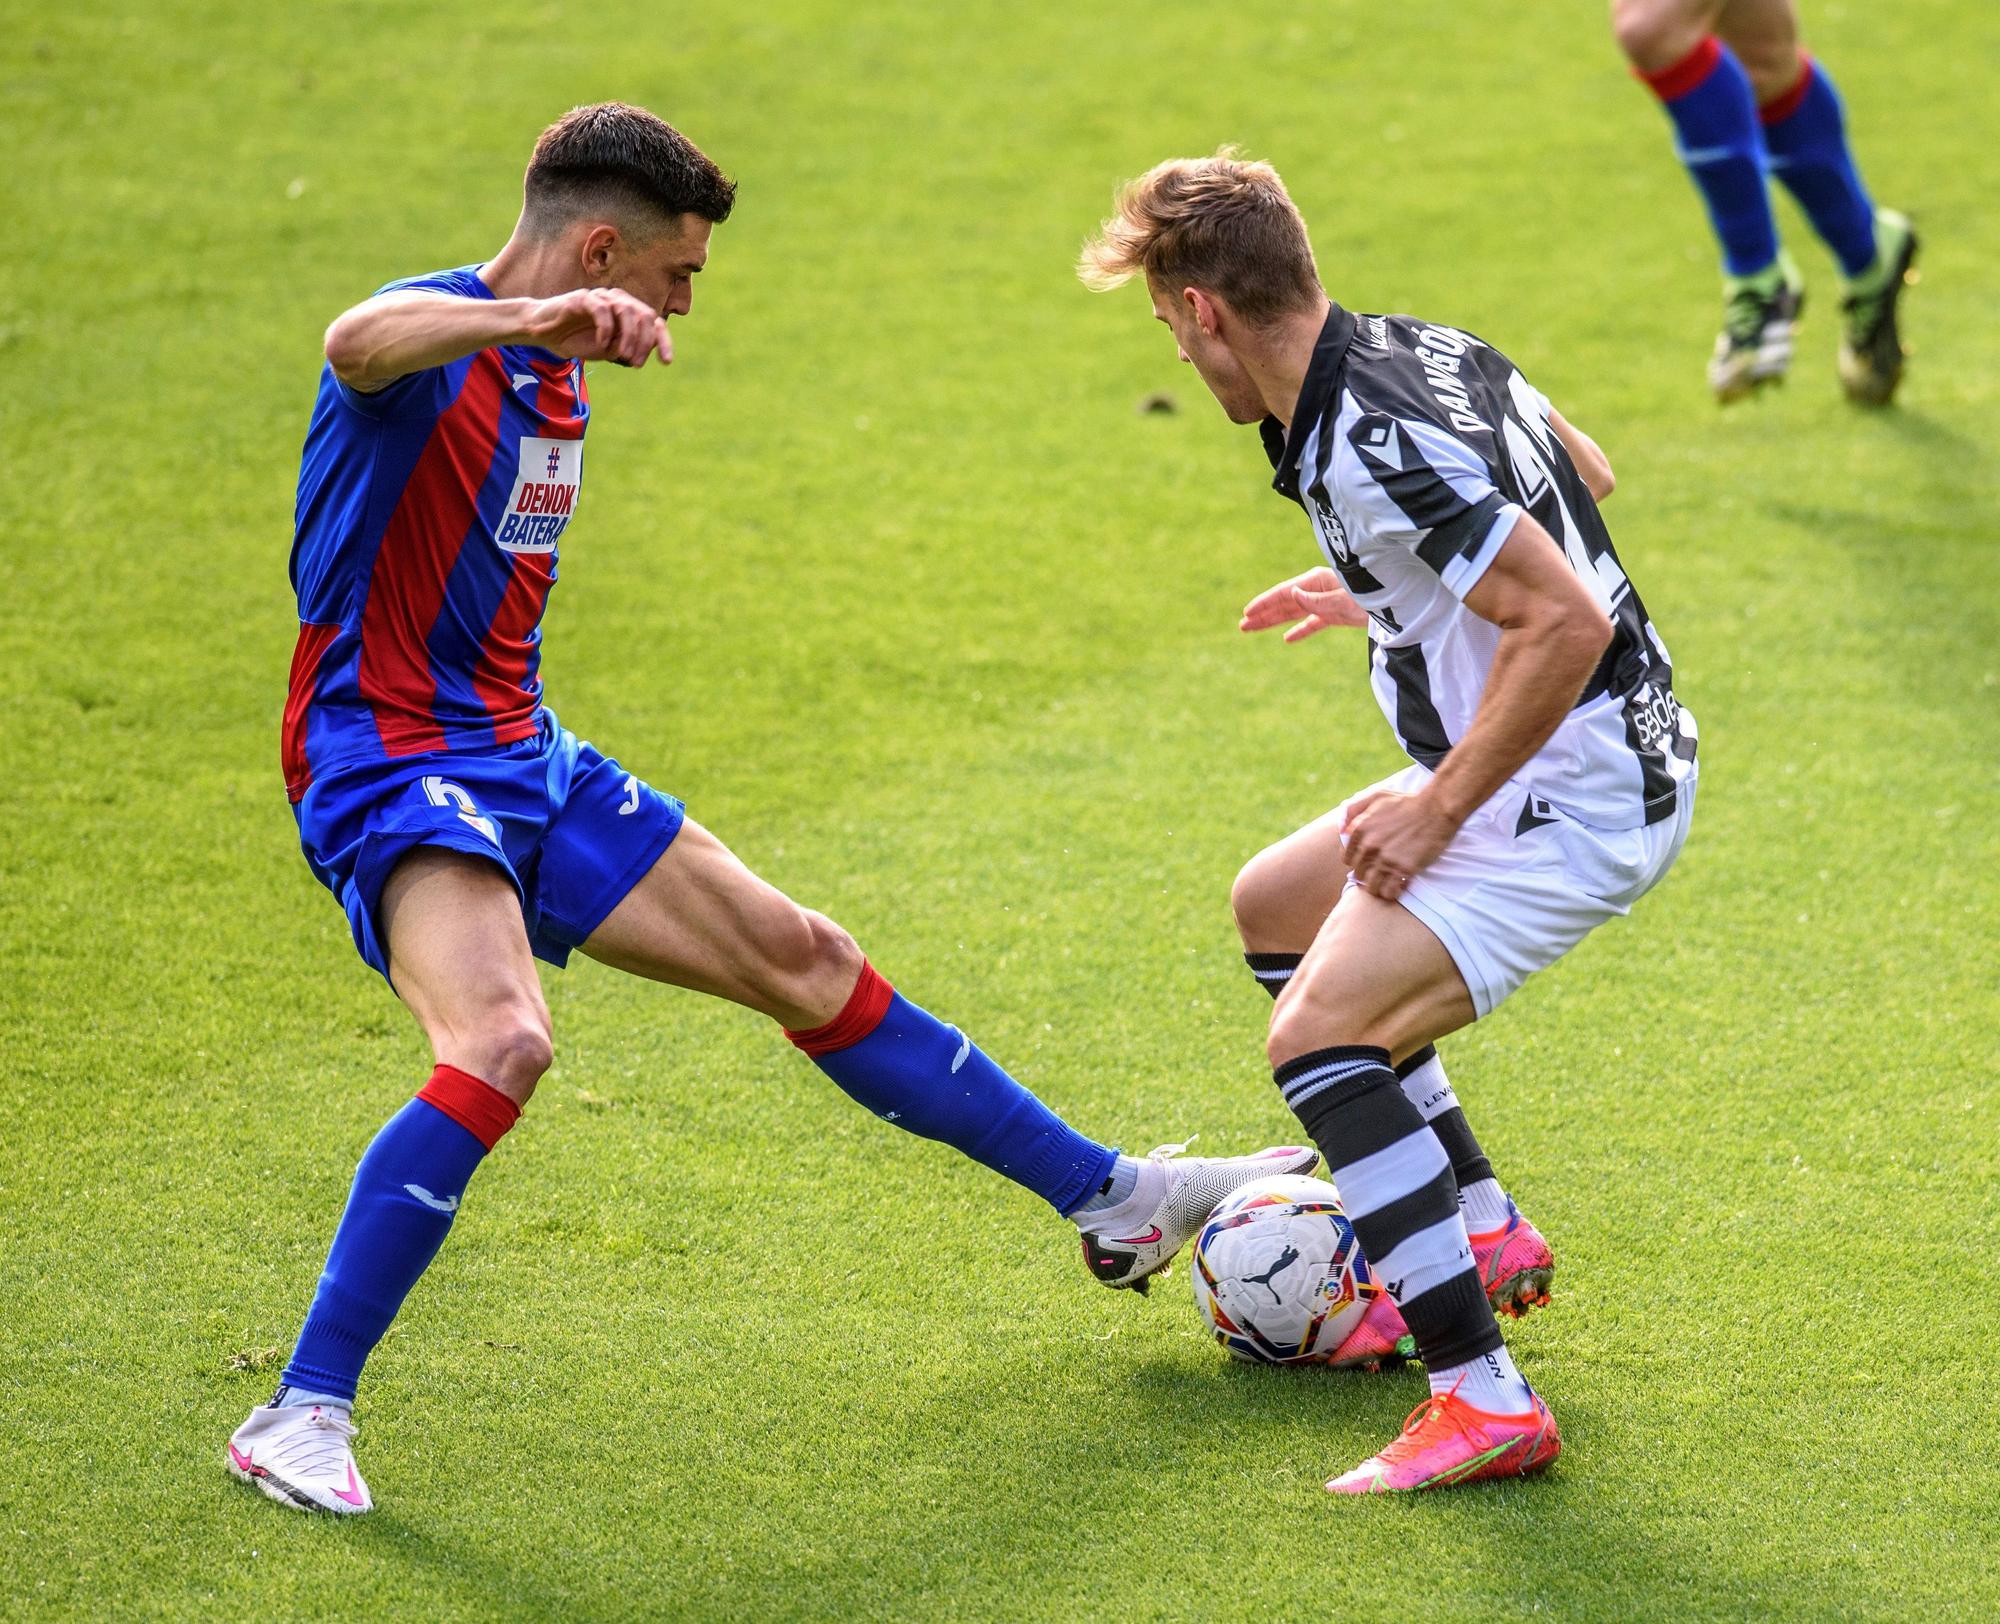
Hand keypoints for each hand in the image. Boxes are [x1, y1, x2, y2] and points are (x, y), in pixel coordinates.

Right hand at [522, 288, 671, 367]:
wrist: (544, 332)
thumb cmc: (576, 340)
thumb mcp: (607, 349)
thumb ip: (627, 347)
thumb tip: (648, 349)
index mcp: (627, 313)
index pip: (654, 322)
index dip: (664, 341)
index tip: (666, 362)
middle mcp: (617, 300)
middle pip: (645, 315)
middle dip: (644, 342)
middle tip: (635, 362)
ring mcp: (600, 297)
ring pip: (627, 310)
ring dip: (629, 336)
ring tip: (622, 355)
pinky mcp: (582, 298)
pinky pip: (602, 310)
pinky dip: (606, 329)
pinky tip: (602, 345)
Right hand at [1240, 567, 1368, 641]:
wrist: (1399, 603)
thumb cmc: (1372, 595)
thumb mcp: (1344, 598)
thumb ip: (1317, 599)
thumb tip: (1292, 593)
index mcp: (1317, 581)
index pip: (1284, 592)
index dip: (1264, 603)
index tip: (1247, 612)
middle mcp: (1318, 589)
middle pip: (1285, 603)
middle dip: (1264, 614)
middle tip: (1243, 625)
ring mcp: (1326, 602)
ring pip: (1294, 613)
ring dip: (1275, 621)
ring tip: (1254, 629)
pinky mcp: (1336, 614)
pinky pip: (1313, 623)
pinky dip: (1300, 630)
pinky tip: (1287, 639)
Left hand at [1340, 789, 1459, 900]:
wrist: (1437, 808)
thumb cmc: (1407, 802)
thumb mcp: (1376, 797)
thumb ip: (1354, 809)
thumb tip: (1341, 829)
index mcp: (1360, 830)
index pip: (1347, 859)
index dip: (1358, 863)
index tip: (1369, 863)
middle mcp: (1369, 846)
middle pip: (1359, 874)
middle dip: (1368, 875)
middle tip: (1382, 873)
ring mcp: (1386, 858)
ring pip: (1371, 886)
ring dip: (1378, 887)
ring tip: (1389, 883)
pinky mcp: (1403, 868)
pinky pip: (1389, 891)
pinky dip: (1392, 892)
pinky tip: (1401, 885)